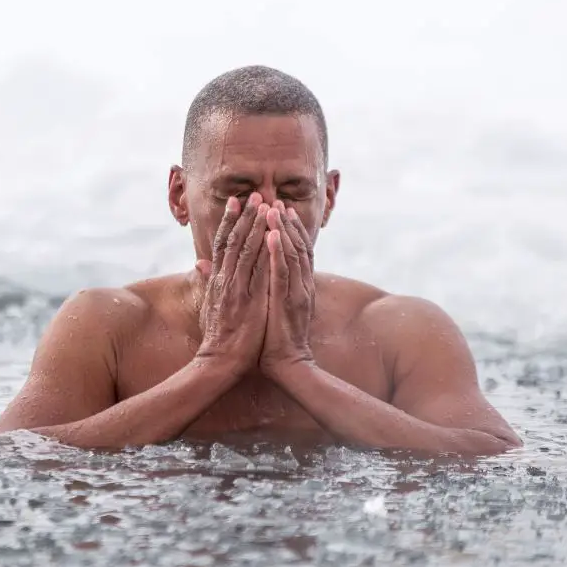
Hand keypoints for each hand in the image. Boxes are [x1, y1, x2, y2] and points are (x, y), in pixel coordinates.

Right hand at [193, 192, 270, 376]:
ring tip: (266, 206)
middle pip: (234, 241)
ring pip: (247, 251)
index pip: (222, 244)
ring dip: (257, 226)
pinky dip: (266, 251)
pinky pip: (260, 270)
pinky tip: (274, 235)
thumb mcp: (207, 305)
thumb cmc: (217, 336)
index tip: (237, 201)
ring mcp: (237, 290)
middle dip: (246, 216)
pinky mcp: (250, 301)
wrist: (219, 361)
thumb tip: (199, 264)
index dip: (230, 221)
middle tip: (255, 194)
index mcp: (217, 281)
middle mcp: (225, 281)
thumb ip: (206, 282)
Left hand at [260, 202, 315, 378]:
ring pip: (292, 255)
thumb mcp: (275, 308)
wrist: (287, 365)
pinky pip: (283, 273)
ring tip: (274, 209)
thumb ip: (271, 288)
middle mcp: (302, 286)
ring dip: (284, 230)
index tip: (280, 209)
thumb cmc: (276, 339)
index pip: (298, 251)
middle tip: (277, 201)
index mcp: (299, 286)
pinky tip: (273, 236)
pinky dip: (279, 253)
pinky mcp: (288, 302)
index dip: (290, 230)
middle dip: (288, 223)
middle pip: (299, 247)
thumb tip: (264, 275)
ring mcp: (297, 293)